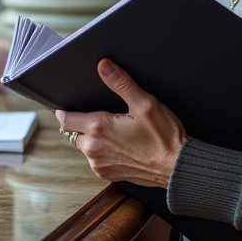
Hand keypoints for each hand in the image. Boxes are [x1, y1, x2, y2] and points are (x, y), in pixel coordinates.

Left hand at [56, 59, 186, 187]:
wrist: (177, 167)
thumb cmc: (164, 136)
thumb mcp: (145, 104)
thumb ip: (121, 83)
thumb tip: (103, 65)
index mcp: (99, 129)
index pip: (65, 119)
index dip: (64, 110)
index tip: (68, 105)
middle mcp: (94, 149)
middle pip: (73, 133)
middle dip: (82, 123)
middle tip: (101, 115)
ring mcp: (99, 165)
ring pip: (85, 147)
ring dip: (92, 138)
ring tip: (113, 130)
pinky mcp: (107, 175)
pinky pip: (96, 159)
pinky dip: (102, 151)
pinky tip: (119, 144)